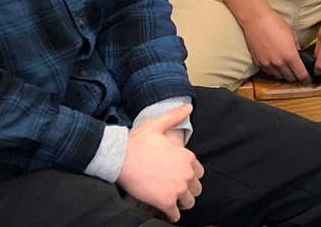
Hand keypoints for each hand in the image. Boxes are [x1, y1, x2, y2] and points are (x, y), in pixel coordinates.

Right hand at [118, 105, 202, 221]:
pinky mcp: (166, 201)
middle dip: (186, 192)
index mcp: (187, 158)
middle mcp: (187, 173)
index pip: (199, 173)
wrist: (121, 157)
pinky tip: (163, 212)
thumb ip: (175, 117)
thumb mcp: (157, 125)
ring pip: (188, 203)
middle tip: (173, 192)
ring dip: (179, 203)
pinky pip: (175, 215)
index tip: (178, 178)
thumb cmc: (137, 141)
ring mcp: (178, 188)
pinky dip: (170, 215)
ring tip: (169, 201)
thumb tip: (189, 106)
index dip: (189, 177)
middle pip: (196, 190)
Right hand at [239, 12, 308, 82]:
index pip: (301, 75)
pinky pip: (268, 72)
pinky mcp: (258, 63)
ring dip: (284, 74)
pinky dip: (274, 71)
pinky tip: (275, 64)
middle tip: (298, 73)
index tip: (308, 79)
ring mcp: (267, 64)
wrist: (256, 20)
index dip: (306, 78)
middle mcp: (278, 63)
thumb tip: (299, 58)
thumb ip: (297, 50)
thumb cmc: (275, 24)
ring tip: (286, 68)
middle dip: (296, 77)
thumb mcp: (292, 36)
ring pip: (279, 77)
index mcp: (290, 56)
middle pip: (290, 78)